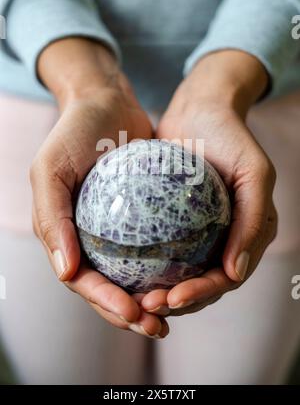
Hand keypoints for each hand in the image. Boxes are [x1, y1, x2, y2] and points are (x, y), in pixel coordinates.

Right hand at [30, 38, 168, 337]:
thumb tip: (66, 273)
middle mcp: (87, 237)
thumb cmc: (73, 133)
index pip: (82, 281)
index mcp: (63, 234)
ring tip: (175, 311)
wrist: (105, 102)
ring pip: (131, 275)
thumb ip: (52, 219)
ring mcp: (114, 229)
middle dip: (131, 313)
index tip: (134, 314)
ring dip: (150, 298)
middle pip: (108, 287)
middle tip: (159, 326)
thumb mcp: (51, 169)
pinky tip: (187, 276)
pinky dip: (165, 267)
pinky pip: (152, 247)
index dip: (104, 302)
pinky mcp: (139, 217)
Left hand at [140, 50, 277, 316]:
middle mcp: (225, 238)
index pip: (227, 278)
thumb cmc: (231, 137)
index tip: (172, 299)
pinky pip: (161, 250)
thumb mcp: (255, 172)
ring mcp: (200, 232)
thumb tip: (236, 273)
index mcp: (249, 234)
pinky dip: (146, 266)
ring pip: (179, 274)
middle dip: (176, 303)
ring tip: (133, 297)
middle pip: (201, 284)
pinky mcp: (175, 222)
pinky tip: (124, 271)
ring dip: (158, 291)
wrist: (200, 109)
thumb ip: (253, 220)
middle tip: (146, 305)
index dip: (202, 294)